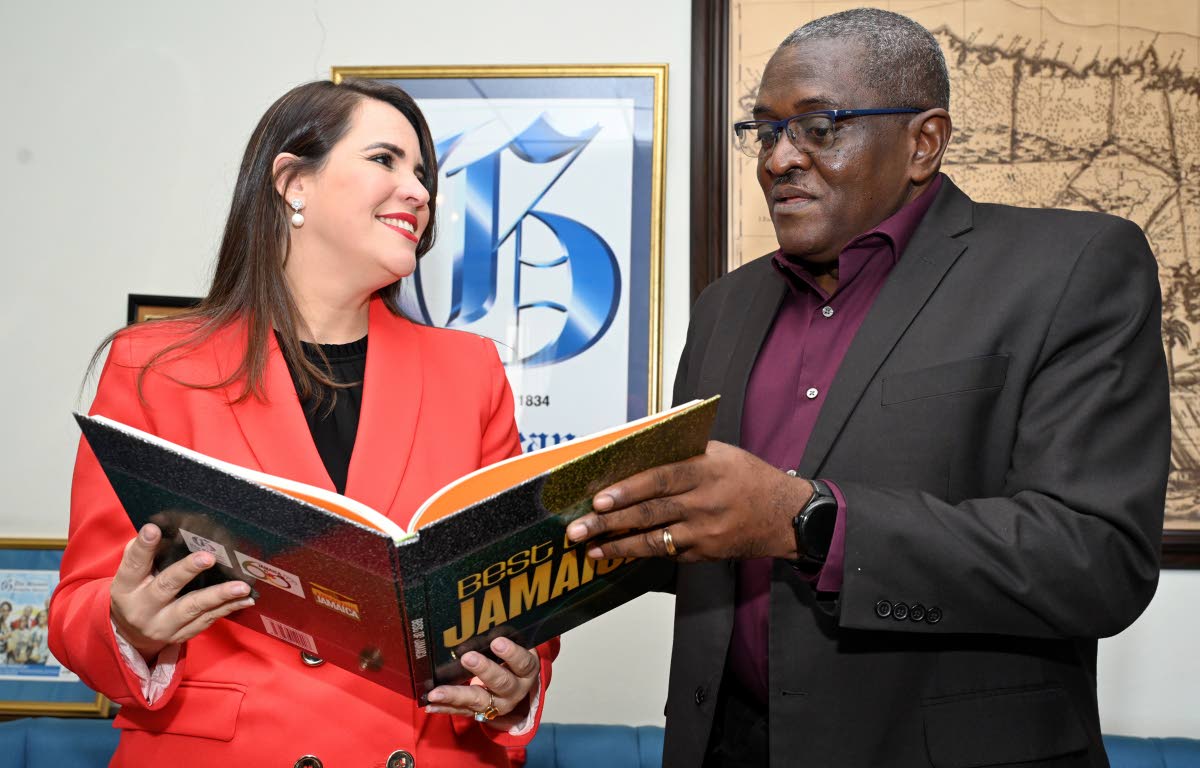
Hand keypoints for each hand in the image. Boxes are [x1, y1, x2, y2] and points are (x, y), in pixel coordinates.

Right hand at [109, 524, 254, 660]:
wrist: (132, 634)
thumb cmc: (137, 592)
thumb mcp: (131, 575)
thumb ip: (143, 554)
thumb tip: (160, 526)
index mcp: (126, 588)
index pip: (133, 565)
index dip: (143, 547)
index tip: (153, 529)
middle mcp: (142, 608)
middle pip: (166, 587)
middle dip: (187, 570)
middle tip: (208, 557)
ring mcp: (163, 625)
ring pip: (193, 608)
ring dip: (219, 595)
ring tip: (241, 586)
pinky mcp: (181, 635)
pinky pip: (207, 620)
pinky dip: (228, 608)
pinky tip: (245, 598)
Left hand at [424, 636, 540, 730]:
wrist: (517, 686)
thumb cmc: (512, 659)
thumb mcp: (516, 646)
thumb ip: (502, 636)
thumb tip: (477, 621)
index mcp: (526, 671)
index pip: (522, 663)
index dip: (511, 653)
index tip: (496, 642)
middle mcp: (515, 690)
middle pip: (502, 683)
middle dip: (484, 670)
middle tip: (467, 658)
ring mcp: (498, 705)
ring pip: (479, 701)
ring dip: (456, 695)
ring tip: (436, 692)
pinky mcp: (482, 713)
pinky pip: (462, 711)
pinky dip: (445, 708)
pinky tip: (430, 705)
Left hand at [566, 440, 812, 561]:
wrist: (786, 515)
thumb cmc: (749, 477)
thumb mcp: (721, 453)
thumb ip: (683, 453)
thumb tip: (638, 452)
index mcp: (706, 470)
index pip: (660, 480)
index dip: (627, 491)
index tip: (598, 500)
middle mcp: (704, 502)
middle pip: (650, 513)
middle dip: (609, 523)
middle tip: (578, 529)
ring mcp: (705, 532)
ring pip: (655, 540)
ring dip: (619, 546)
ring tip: (591, 548)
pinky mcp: (705, 553)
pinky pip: (668, 553)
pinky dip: (641, 553)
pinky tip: (618, 554)